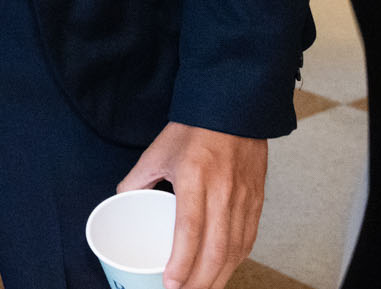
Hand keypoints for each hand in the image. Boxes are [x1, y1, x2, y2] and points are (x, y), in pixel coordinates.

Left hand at [117, 122, 267, 288]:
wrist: (234, 109)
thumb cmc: (194, 129)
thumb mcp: (158, 151)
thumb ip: (137, 179)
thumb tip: (123, 201)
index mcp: (196, 177)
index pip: (190, 230)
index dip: (182, 262)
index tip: (171, 284)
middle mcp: (224, 191)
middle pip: (215, 249)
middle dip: (199, 281)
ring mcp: (245, 199)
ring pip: (234, 250)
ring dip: (218, 277)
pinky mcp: (257, 203)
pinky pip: (248, 241)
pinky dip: (235, 262)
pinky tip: (223, 272)